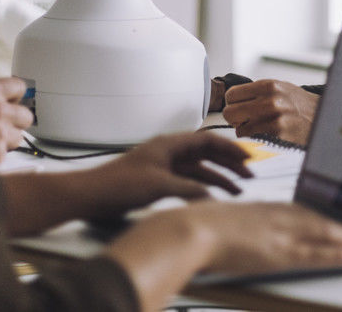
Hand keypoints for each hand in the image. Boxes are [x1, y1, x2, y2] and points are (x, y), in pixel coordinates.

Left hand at [79, 131, 252, 219]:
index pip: (207, 141)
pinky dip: (202, 189)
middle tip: (249, 175)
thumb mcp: (159, 186)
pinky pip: (188, 182)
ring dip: (218, 179)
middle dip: (229, 164)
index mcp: (169, 145)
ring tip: (238, 191)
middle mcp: (169, 153)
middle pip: (206, 154)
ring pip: (199, 170)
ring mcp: (164, 167)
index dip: (229, 148)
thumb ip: (189, 190)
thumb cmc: (120, 184)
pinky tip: (212, 199)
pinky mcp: (158, 182)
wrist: (92, 196)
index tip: (248, 157)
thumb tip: (213, 196)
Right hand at [107, 202, 341, 307]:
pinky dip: (339, 250)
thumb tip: (252, 232)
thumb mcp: (227, 221)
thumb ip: (245, 226)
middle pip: (318, 218)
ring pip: (324, 232)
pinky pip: (317, 251)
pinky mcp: (278, 251)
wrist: (189, 232)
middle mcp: (277, 217)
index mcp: (265, 209)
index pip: (304, 209)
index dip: (326, 213)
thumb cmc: (199, 229)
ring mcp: (280, 233)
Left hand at [222, 79, 318, 143]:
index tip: (239, 107)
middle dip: (235, 118)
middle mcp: (270, 100)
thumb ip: (257, 91)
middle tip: (245, 119)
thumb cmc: (299, 104)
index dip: (233, 103)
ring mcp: (273, 119)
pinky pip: (251, 140)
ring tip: (259, 127)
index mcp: (268, 85)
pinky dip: (255, 139)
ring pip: (238, 129)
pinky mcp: (277, 136)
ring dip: (245, 130)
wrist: (322, 118)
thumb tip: (232, 98)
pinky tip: (266, 134)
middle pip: (230, 113)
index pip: (231, 94)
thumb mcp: (280, 88)